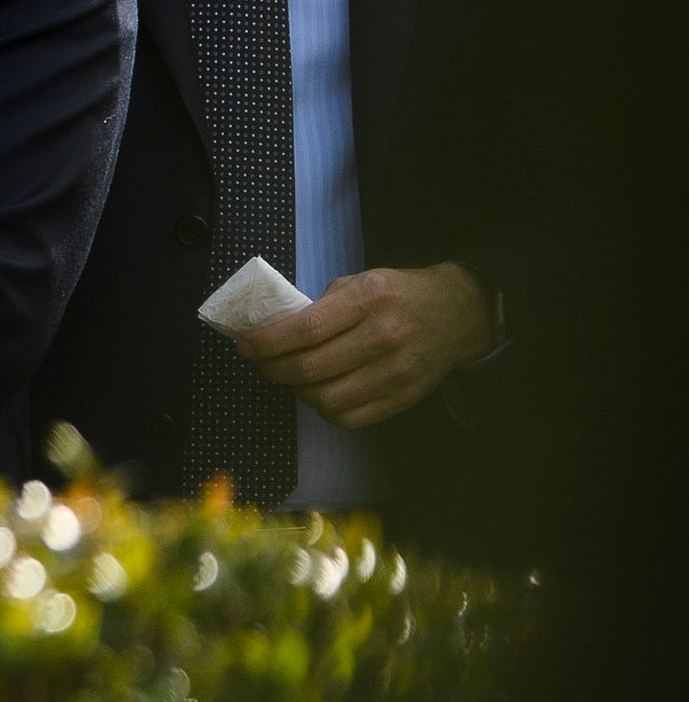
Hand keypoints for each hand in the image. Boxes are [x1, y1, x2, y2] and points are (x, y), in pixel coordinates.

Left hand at [238, 263, 497, 428]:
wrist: (456, 315)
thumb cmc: (397, 295)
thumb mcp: (359, 283)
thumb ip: (320, 306)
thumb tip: (274, 331)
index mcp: (369, 300)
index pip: (307, 329)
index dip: (268, 342)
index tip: (245, 346)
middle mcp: (384, 337)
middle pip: (311, 368)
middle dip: (273, 369)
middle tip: (261, 363)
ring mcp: (396, 372)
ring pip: (327, 399)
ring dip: (297, 391)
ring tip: (290, 377)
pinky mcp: (404, 398)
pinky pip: (351, 418)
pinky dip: (325, 410)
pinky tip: (319, 393)